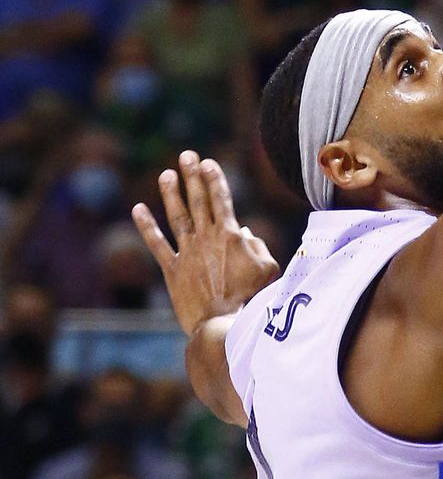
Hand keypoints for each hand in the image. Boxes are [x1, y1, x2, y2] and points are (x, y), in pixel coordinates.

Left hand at [132, 152, 279, 337]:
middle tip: (186, 155)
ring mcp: (187, 252)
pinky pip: (157, 244)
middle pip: (197, 200)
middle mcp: (206, 238)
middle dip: (192, 175)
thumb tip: (245, 233)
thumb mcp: (268, 269)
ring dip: (171, 193)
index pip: (220, 199)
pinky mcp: (173, 270)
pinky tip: (138, 209)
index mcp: (230, 235)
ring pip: (177, 216)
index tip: (207, 162)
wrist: (224, 323)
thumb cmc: (253, 298)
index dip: (213, 178)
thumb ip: (257, 246)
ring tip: (166, 174)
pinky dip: (146, 226)